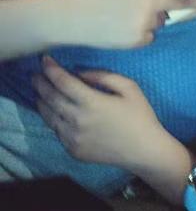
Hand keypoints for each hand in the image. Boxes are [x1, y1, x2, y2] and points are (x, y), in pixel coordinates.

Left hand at [34, 56, 164, 167]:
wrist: (144, 150)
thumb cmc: (140, 115)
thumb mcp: (128, 87)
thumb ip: (103, 76)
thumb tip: (80, 74)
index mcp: (91, 102)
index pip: (63, 82)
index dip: (51, 69)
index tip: (45, 60)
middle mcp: (77, 120)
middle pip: (51, 98)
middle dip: (41, 84)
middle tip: (35, 75)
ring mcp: (73, 138)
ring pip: (49, 117)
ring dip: (42, 102)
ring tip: (39, 93)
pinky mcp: (73, 150)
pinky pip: (57, 131)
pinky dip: (52, 119)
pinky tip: (54, 113)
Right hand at [68, 0, 195, 49]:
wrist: (73, 17)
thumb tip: (163, 12)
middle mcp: (151, 3)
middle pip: (184, 1)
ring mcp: (147, 23)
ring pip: (158, 22)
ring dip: (147, 20)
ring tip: (121, 17)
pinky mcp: (140, 40)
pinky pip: (147, 37)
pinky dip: (137, 34)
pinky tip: (119, 30)